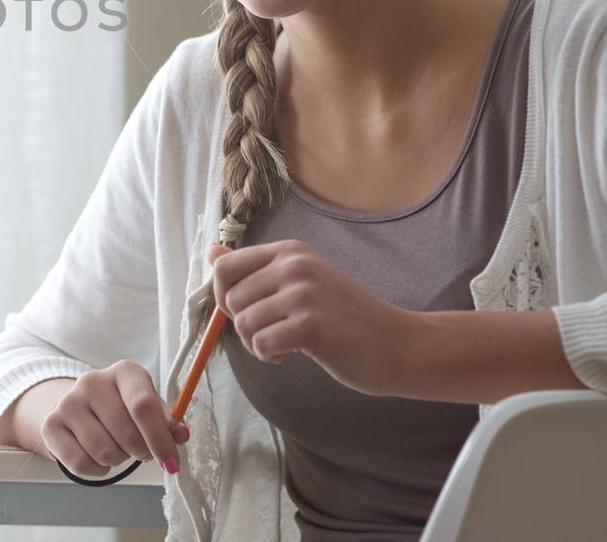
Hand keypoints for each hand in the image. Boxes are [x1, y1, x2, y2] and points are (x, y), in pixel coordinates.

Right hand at [39, 361, 190, 475]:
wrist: (79, 409)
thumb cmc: (122, 409)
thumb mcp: (147, 407)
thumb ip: (167, 422)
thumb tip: (181, 435)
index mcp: (124, 372)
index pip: (144, 406)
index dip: (161, 440)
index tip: (171, 464)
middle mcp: (92, 381)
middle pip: (128, 436)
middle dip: (140, 452)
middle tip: (139, 449)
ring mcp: (68, 402)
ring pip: (105, 453)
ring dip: (118, 460)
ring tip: (115, 446)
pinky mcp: (51, 425)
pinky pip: (81, 464)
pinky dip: (97, 471)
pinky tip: (98, 457)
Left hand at [205, 240, 412, 396]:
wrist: (396, 344)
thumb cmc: (343, 317)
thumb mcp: (299, 281)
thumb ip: (253, 268)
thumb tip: (210, 251)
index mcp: (289, 251)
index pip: (225, 267)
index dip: (224, 296)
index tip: (246, 312)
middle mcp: (294, 265)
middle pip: (231, 298)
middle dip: (242, 325)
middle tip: (270, 334)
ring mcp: (303, 293)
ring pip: (243, 323)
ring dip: (256, 343)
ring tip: (283, 344)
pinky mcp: (310, 325)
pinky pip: (260, 343)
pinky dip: (268, 356)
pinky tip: (289, 355)